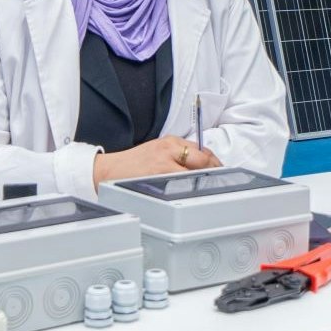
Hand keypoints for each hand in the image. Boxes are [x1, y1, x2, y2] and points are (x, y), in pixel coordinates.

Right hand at [93, 136, 221, 183]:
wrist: (110, 170)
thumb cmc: (132, 164)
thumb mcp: (156, 152)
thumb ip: (175, 155)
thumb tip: (198, 165)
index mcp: (169, 141)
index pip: (200, 148)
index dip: (212, 160)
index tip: (217, 168)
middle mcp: (170, 147)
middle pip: (203, 157)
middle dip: (214, 168)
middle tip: (220, 178)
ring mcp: (166, 160)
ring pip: (197, 168)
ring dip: (207, 177)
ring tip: (211, 185)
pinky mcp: (161, 172)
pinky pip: (185, 179)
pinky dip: (194, 183)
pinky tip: (198, 189)